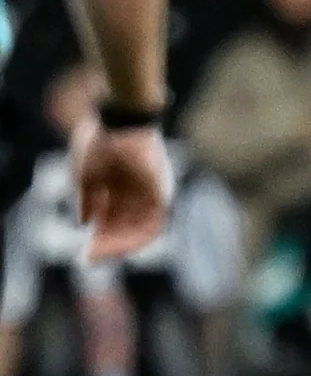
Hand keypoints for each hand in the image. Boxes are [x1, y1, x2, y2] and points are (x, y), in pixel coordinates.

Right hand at [70, 118, 170, 261]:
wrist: (120, 118)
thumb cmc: (100, 140)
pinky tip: (117, 244)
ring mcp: (150, 193)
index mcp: (120, 188)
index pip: (113, 222)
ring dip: (121, 245)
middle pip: (126, 229)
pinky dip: (136, 237)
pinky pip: (153, 223)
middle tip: (91, 258)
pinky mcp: (160, 192)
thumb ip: (87, 200)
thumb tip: (85, 223)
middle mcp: (137, 194)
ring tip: (102, 253)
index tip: (86, 255)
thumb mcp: (85, 174)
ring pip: (139, 230)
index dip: (101, 240)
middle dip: (109, 246)